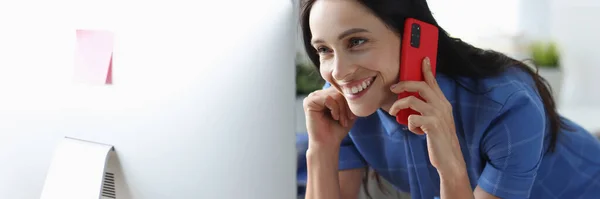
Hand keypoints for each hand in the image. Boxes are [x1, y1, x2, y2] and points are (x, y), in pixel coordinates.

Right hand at [303, 86, 355, 147]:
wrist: (328, 143)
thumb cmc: (338, 129)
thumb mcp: (348, 110)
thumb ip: (349, 98)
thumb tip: (357, 86)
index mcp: (326, 94)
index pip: (341, 88)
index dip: (349, 100)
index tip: (352, 116)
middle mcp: (318, 94)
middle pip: (338, 90)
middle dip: (346, 106)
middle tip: (348, 119)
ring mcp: (312, 97)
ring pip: (334, 94)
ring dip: (342, 109)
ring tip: (341, 120)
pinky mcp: (309, 102)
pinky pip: (328, 98)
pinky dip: (335, 108)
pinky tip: (334, 117)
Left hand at [389, 57, 465, 172]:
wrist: (449, 158)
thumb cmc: (439, 139)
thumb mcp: (436, 121)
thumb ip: (427, 109)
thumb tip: (409, 102)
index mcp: (443, 103)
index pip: (433, 82)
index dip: (427, 70)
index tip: (423, 59)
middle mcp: (441, 106)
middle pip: (420, 86)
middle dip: (404, 84)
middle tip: (393, 88)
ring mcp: (437, 115)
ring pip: (412, 101)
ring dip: (398, 106)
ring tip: (393, 113)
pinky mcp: (432, 125)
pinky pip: (411, 119)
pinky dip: (408, 125)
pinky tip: (415, 131)